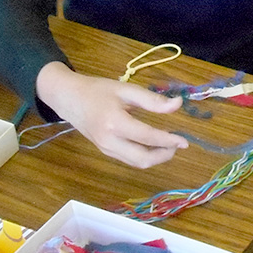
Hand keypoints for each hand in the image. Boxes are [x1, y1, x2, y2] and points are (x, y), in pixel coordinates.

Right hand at [36, 62, 187, 167]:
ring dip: (156, 158)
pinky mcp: (105, 151)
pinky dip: (145, 156)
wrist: (68, 98)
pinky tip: (153, 146)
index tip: (184, 140)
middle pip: (142, 159)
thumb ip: (152, 100)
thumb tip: (178, 104)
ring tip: (168, 145)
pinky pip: (129, 160)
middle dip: (164, 155)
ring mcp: (105, 149)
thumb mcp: (126, 90)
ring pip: (136, 163)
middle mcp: (109, 141)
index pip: (147, 137)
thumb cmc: (97, 90)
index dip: (168, 140)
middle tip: (177, 144)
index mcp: (114, 122)